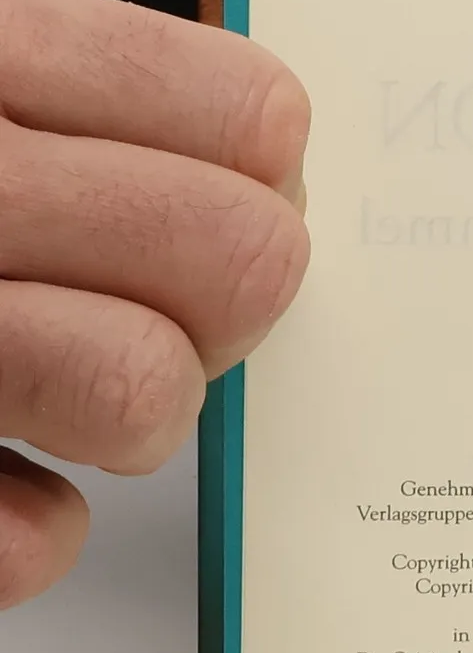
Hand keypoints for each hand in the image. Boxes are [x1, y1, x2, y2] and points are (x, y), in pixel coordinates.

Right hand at [0, 0, 309, 607]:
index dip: (256, 179)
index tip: (231, 198)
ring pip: (139, 387)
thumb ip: (86, 112)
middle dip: (224, 308)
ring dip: (132, 410)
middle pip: (236, 256)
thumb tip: (268, 174)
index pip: (243, 113)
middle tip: (156, 312)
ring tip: (68, 397)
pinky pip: (22, 539)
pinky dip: (22, 530)